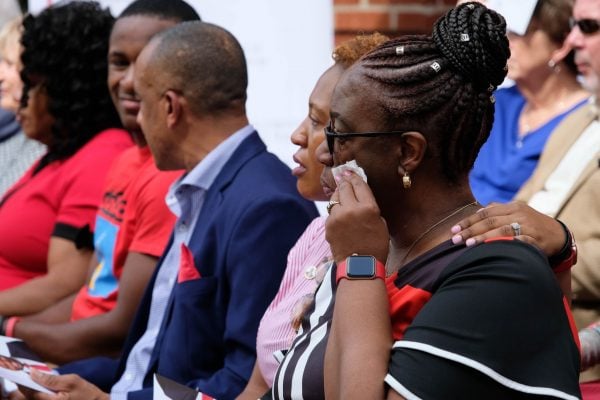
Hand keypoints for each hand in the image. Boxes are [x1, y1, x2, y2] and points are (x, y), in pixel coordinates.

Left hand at [19, 370, 107, 399]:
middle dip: (26, 387)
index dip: (24, 382)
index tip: (24, 372)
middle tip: (30, 377)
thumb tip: (33, 373)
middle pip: (27, 398)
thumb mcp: (71, 381)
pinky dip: (37, 395)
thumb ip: (51, 379)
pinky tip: (42, 389)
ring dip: (31, 391)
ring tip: (36, 383)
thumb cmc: (86, 393)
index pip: (29, 392)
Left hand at [325, 172, 388, 262]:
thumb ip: (369, 207)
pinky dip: (336, 211)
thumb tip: (360, 196)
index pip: (359, 184)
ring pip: (335, 198)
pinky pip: (331, 212)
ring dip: (339, 196)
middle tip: (344, 178)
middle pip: (344, 187)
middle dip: (345, 182)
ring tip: (342, 196)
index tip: (351, 172)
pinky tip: (340, 215)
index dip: (355, 177)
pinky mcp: (328, 225)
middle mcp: (351, 209)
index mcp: (368, 208)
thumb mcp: (381, 223)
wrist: (359, 265)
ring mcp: (337, 217)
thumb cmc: (376, 246)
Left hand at [450, 201, 564, 256]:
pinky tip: (493, 249)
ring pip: (502, 230)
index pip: (485, 213)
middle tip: (456, 239)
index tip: (453, 230)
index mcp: (512, 207)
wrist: (558, 234)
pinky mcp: (536, 240)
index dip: (468, 221)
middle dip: (470, 230)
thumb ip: (497, 212)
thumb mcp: (516, 213)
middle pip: (490, 221)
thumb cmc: (531, 224)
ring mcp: (528, 226)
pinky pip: (519, 242)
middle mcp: (519, 214)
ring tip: (469, 244)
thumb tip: (477, 212)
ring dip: (484, 237)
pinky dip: (506, 244)